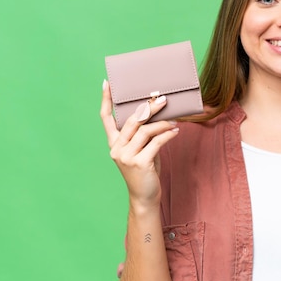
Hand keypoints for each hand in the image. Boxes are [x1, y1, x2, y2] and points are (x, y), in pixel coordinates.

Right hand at [100, 80, 179, 209]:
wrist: (145, 196)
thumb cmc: (145, 170)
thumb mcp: (141, 150)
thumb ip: (143, 135)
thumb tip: (157, 113)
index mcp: (114, 143)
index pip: (105, 118)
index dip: (105, 100)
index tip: (106, 84)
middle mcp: (116, 148)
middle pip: (131, 120)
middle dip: (148, 108)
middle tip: (163, 99)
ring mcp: (126, 156)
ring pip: (145, 131)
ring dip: (162, 123)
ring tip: (175, 120)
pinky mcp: (139, 163)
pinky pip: (156, 143)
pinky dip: (167, 135)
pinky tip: (175, 132)